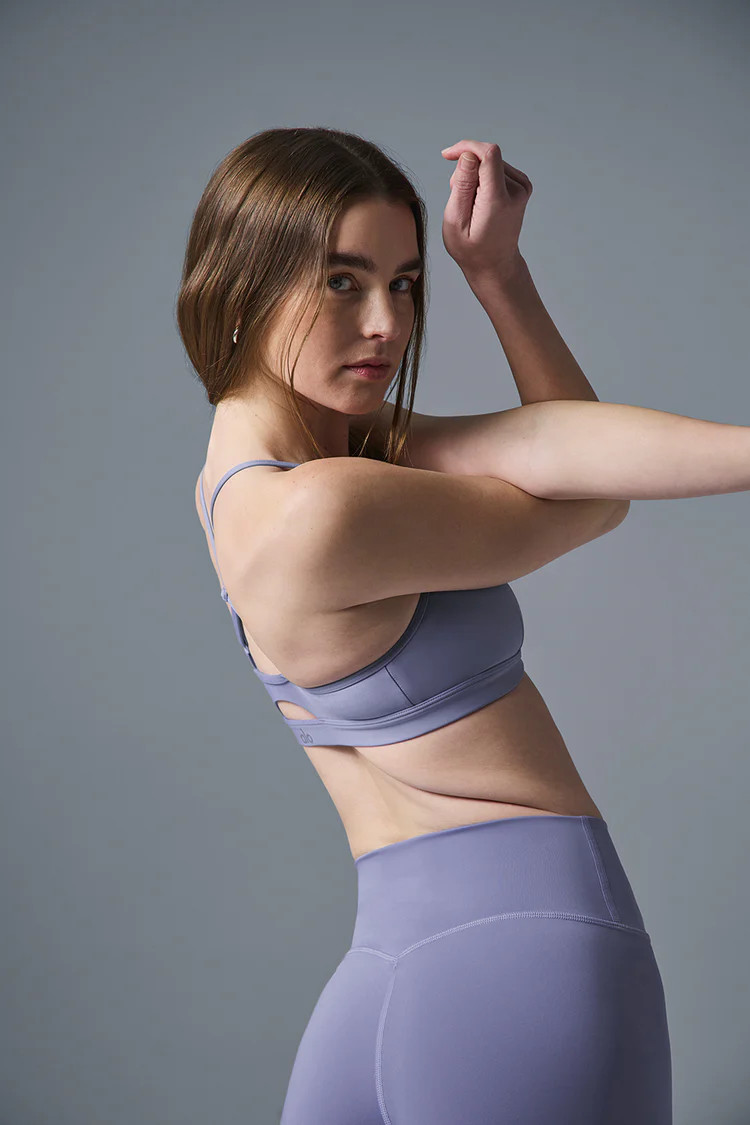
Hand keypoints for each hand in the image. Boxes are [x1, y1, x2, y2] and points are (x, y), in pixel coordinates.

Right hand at [440, 140, 532, 282]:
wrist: (495, 264)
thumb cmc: (471, 248)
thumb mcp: (455, 222)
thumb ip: (462, 187)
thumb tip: (468, 155)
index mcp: (498, 200)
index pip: (488, 154)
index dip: (466, 148)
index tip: (447, 155)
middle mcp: (516, 190)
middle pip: (485, 158)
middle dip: (465, 170)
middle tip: (458, 198)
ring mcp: (522, 187)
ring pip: (489, 162)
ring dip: (473, 176)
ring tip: (469, 203)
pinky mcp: (522, 184)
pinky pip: (496, 168)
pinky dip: (483, 178)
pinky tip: (479, 200)